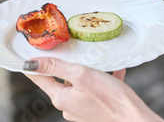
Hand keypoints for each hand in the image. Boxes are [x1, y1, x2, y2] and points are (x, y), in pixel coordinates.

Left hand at [24, 57, 162, 121]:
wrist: (135, 120)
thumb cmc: (111, 98)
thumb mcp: (81, 75)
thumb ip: (55, 67)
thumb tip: (30, 63)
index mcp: (60, 98)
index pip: (39, 77)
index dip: (33, 63)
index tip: (28, 51)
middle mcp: (67, 106)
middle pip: (59, 79)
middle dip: (66, 65)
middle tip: (72, 49)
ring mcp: (81, 110)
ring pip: (78, 84)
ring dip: (87, 72)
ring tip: (99, 62)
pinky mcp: (95, 111)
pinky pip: (94, 91)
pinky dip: (102, 80)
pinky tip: (114, 72)